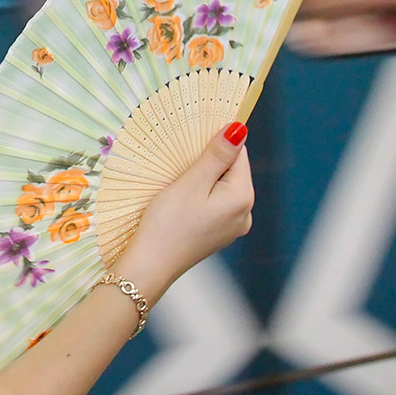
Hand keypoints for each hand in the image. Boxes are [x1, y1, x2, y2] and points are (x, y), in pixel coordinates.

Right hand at [114, 122, 253, 303]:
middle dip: (207, 162)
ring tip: (177, 183)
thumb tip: (239, 129)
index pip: (238, 154)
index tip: (191, 142)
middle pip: (231, 171)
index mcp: (243, 198)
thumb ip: (217, 155)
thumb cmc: (168, 223)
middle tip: (179, 165)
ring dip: (201, 178)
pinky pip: (214, 204)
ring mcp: (232, 227)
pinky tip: (180, 201)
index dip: (215, 142)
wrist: (150, 266)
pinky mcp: (217, 234)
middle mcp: (245, 213)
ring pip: (220, 187)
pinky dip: (199, 195)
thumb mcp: (192, 183)